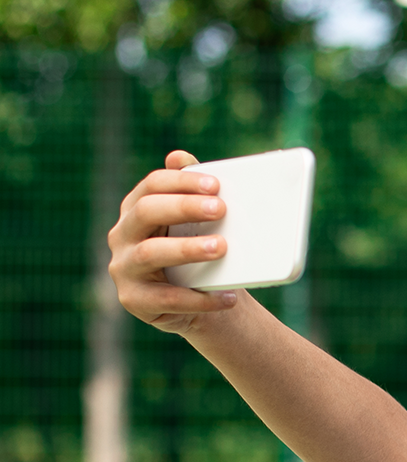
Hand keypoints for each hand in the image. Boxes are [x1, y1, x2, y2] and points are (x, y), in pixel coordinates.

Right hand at [107, 150, 244, 333]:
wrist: (200, 305)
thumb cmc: (198, 255)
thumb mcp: (196, 225)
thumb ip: (192, 193)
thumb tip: (178, 156)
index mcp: (137, 209)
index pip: (152, 185)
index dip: (181, 181)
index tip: (216, 185)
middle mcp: (122, 235)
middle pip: (146, 211)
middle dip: (183, 207)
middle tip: (220, 209)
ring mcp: (124, 268)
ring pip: (150, 252)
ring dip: (188, 248)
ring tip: (222, 247)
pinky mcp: (134, 300)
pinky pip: (166, 298)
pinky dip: (200, 298)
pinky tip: (229, 296)